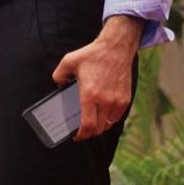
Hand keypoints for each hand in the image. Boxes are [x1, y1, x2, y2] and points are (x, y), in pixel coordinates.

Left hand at [52, 15, 142, 140]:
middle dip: (90, 133)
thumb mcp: (69, 61)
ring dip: (100, 126)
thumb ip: (59, 75)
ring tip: (93, 121)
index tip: (76, 136)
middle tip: (83, 129)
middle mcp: (105, 100)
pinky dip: (110, 119)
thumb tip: (58, 86)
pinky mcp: (125, 99)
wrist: (115, 48)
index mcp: (90, 93)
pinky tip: (103, 113)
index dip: (81, 135)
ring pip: (108, 124)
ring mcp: (117, 101)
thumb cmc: (92, 55)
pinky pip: (117, 117)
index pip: (87, 125)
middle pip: (98, 129)